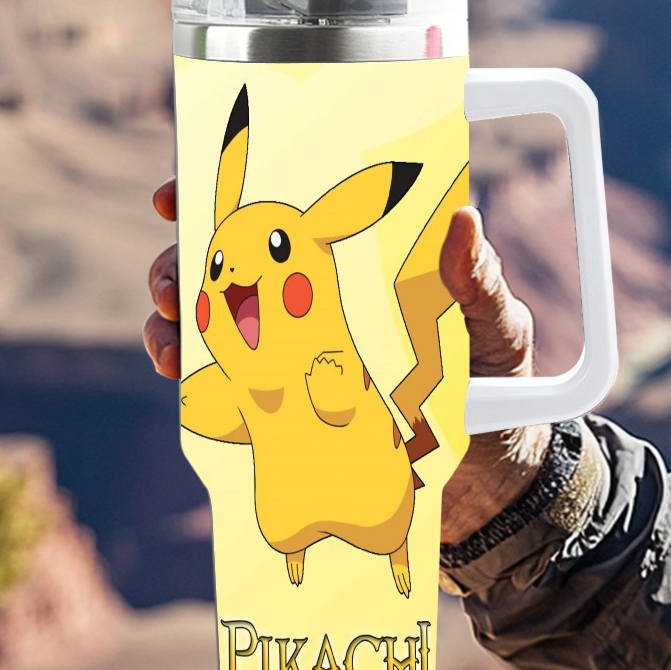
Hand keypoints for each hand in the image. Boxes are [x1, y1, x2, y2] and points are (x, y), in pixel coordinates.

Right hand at [144, 183, 553, 545]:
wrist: (491, 477)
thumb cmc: (497, 378)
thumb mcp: (495, 323)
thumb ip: (476, 280)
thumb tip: (464, 219)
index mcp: (360, 260)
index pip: (291, 211)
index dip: (231, 192)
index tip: (180, 196)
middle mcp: (317, 296)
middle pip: (231, 260)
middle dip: (183, 259)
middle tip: (176, 280)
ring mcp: (297, 349)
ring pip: (213, 318)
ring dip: (178, 318)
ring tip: (173, 334)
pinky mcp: (288, 404)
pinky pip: (225, 382)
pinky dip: (192, 372)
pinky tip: (181, 374)